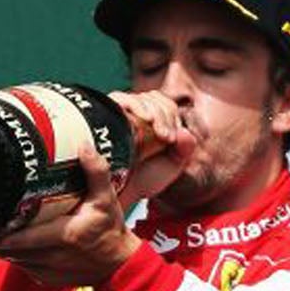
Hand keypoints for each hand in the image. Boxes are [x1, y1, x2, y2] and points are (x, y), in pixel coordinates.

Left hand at [0, 148, 140, 286]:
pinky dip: (13, 257)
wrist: (120, 264)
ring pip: (13, 259)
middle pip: (11, 250)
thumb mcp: (107, 199)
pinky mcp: (46, 279)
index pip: (23, 237)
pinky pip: (22, 267)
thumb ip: (96, 173)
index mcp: (67, 235)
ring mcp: (48, 270)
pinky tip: (8, 246)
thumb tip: (84, 147)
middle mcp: (55, 256)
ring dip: (0, 248)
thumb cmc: (110, 230)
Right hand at [107, 91, 196, 205]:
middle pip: (155, 99)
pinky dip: (136, 104)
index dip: (172, 117)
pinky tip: (146, 118)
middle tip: (167, 138)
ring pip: (140, 98)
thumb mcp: (170, 166)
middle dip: (166, 116)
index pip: (167, 106)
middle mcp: (136, 115)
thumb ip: (184, 150)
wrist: (116, 192)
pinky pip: (119, 98)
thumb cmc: (142, 179)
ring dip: (155, 112)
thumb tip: (185, 132)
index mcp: (155, 123)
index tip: (172, 139)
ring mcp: (120, 114)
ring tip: (160, 134)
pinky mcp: (104, 113)